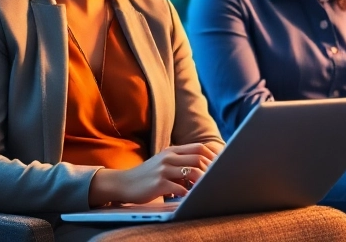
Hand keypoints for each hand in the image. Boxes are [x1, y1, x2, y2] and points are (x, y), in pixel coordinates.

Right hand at [89, 141, 220, 206]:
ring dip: (202, 182)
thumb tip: (204, 167)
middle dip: (211, 170)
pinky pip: (181, 188)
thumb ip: (180, 161)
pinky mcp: (159, 183)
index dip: (213, 157)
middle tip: (215, 181)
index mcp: (172, 150)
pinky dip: (189, 194)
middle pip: (199, 157)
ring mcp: (163, 169)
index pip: (199, 147)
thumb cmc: (147, 175)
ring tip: (204, 189)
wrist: (124, 183)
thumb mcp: (163, 162)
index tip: (220, 167)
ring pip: (193, 171)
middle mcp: (169, 157)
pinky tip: (190, 197)